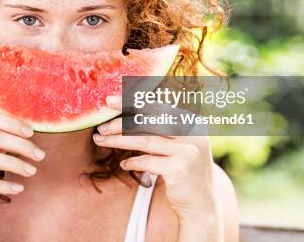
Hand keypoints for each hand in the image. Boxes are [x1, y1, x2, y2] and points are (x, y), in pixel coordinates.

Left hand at [94, 95, 222, 239]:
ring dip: (119, 140)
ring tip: (101, 141)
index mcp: (191, 121)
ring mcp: (188, 151)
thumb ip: (160, 127)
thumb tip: (125, 112)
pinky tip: (123, 164)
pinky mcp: (180, 170)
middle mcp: (193, 133)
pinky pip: (148, 162)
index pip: (157, 106)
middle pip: (149, 121)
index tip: (109, 100)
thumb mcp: (177, 144)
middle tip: (101, 125)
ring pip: (145, 140)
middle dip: (121, 122)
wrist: (202, 203)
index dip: (132, 102)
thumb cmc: (183, 168)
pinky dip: (133, 162)